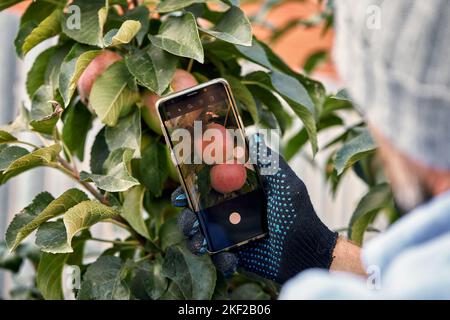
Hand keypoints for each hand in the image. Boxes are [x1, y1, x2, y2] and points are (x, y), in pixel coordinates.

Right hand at [171, 135, 337, 283]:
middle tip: (189, 219)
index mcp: (238, 190)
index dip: (190, 185)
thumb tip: (254, 135)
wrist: (306, 252)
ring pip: (201, 234)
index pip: (207, 184)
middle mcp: (230, 210)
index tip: (183, 188)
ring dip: (194, 239)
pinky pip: (217, 256)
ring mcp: (230, 232)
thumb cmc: (297, 215)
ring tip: (200, 244)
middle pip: (196, 210)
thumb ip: (269, 162)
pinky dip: (220, 260)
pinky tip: (231, 260)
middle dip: (186, 215)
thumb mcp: (285, 185)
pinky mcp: (233, 253)